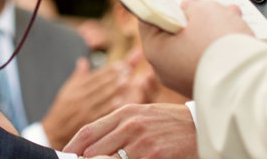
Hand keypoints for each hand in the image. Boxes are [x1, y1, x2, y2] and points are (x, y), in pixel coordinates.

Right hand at [42, 50, 155, 148]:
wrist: (53, 132)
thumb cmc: (62, 110)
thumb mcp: (67, 91)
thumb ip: (77, 76)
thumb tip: (83, 60)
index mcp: (76, 88)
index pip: (95, 76)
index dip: (108, 70)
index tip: (121, 64)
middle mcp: (79, 97)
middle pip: (100, 84)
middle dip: (114, 76)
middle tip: (128, 70)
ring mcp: (83, 110)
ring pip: (101, 96)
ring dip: (115, 88)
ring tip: (127, 80)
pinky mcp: (87, 122)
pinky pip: (100, 112)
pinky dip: (110, 105)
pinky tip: (120, 100)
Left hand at [64, 102, 197, 158]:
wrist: (201, 128)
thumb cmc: (170, 123)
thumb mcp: (144, 115)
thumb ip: (119, 126)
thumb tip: (94, 144)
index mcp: (126, 112)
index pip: (89, 130)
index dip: (73, 146)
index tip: (65, 155)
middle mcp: (130, 125)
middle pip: (93, 150)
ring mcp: (141, 143)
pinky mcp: (152, 156)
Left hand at [138, 0, 251, 98]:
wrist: (249, 81)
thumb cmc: (219, 41)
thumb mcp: (205, 10)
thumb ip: (193, 5)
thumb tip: (189, 7)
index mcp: (157, 50)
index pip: (150, 19)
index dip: (160, 0)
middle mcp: (166, 70)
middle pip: (175, 33)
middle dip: (192, 14)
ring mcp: (186, 81)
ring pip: (194, 46)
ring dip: (210, 27)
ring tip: (230, 12)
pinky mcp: (206, 86)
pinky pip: (207, 60)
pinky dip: (217, 44)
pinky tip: (235, 29)